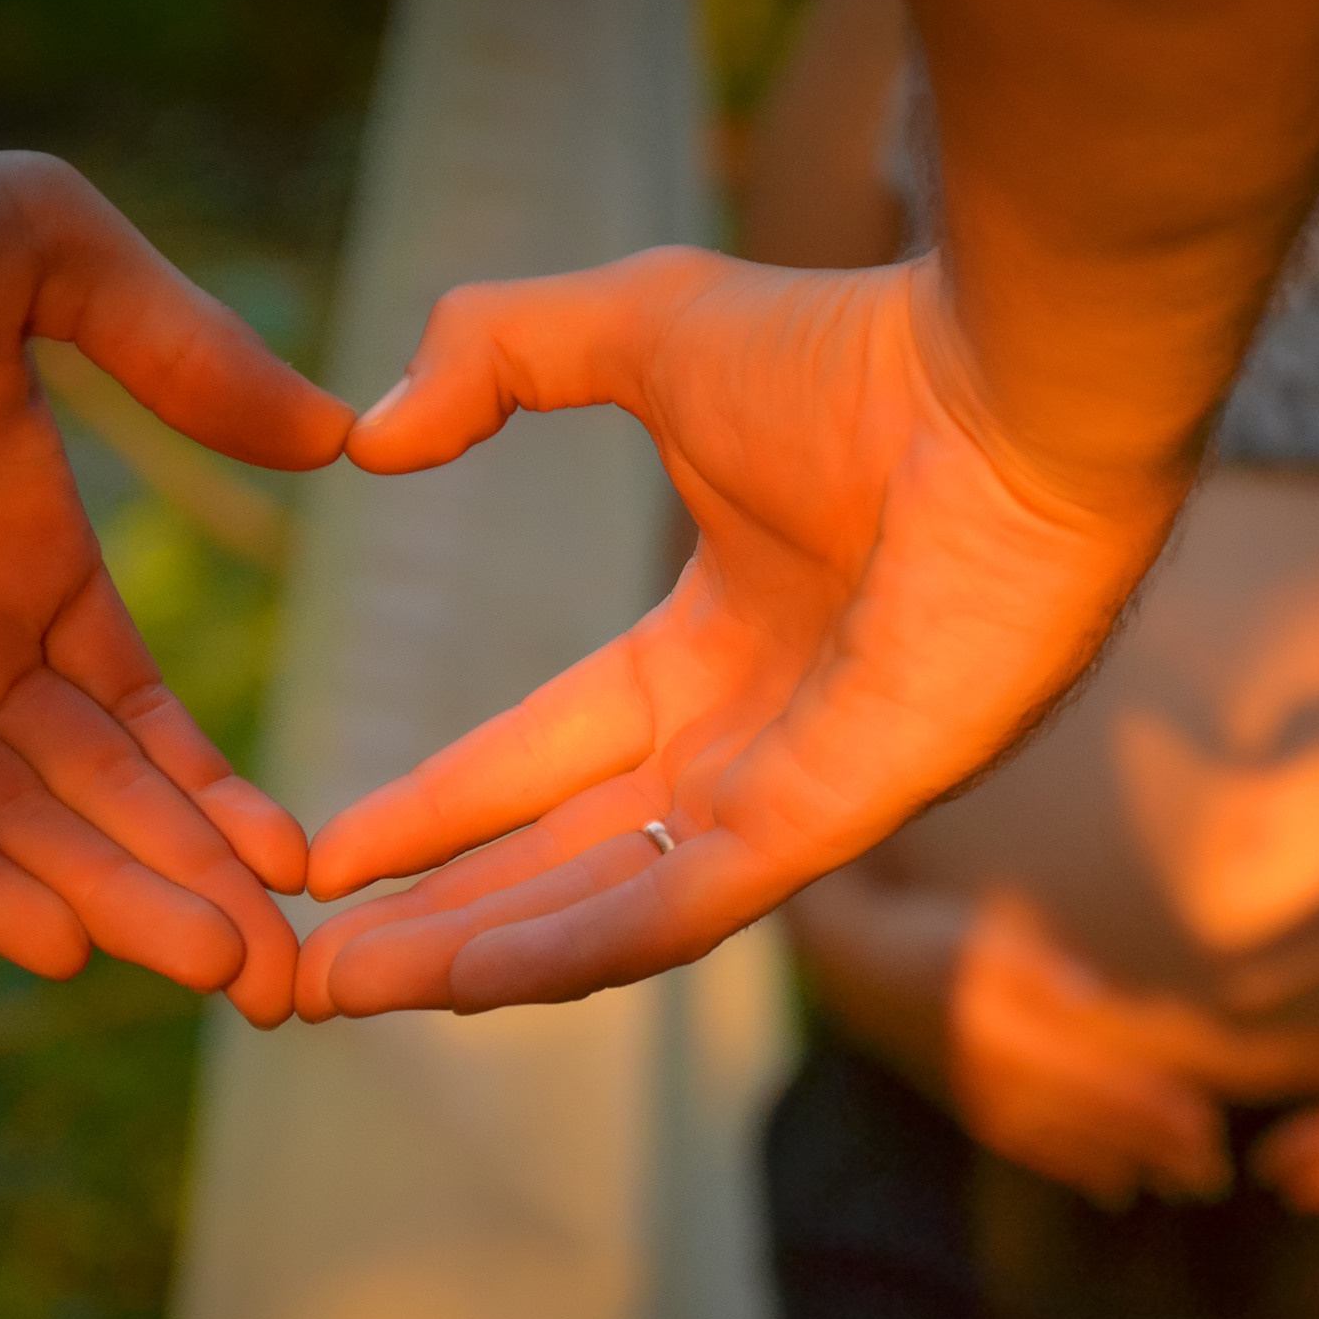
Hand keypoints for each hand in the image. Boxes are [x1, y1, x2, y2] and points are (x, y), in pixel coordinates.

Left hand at [0, 129, 351, 1025]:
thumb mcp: (40, 244)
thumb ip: (183, 347)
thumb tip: (333, 437)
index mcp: (32, 562)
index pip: (140, 717)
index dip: (219, 796)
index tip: (304, 865)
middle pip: (99, 799)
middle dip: (195, 889)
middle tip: (284, 981)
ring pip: (14, 825)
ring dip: (114, 901)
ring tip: (215, 974)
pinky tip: (61, 945)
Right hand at [298, 247, 1187, 1016]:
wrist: (1007, 384)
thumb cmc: (854, 354)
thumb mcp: (635, 328)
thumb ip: (496, 352)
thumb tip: (375, 441)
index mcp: (714, 639)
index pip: (550, 749)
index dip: (441, 805)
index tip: (332, 852)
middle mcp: (756, 732)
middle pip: (569, 849)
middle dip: (441, 912)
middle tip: (310, 971)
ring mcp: (803, 785)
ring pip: (618, 897)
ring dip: (486, 950)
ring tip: (350, 989)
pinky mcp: (848, 814)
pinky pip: (699, 905)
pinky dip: (586, 942)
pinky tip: (475, 976)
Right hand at [948, 889, 1227, 1209]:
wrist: (861, 968)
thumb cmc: (934, 935)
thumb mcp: (986, 934)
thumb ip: (1041, 967)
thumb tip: (1095, 997)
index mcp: (1006, 1035)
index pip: (1096, 1077)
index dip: (1152, 1102)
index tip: (1207, 1120)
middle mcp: (994, 1081)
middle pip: (1091, 1119)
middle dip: (1154, 1146)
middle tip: (1214, 1171)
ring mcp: (981, 1103)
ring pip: (1067, 1144)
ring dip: (1127, 1164)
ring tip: (1184, 1187)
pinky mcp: (971, 1114)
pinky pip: (1031, 1151)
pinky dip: (1075, 1169)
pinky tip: (1114, 1186)